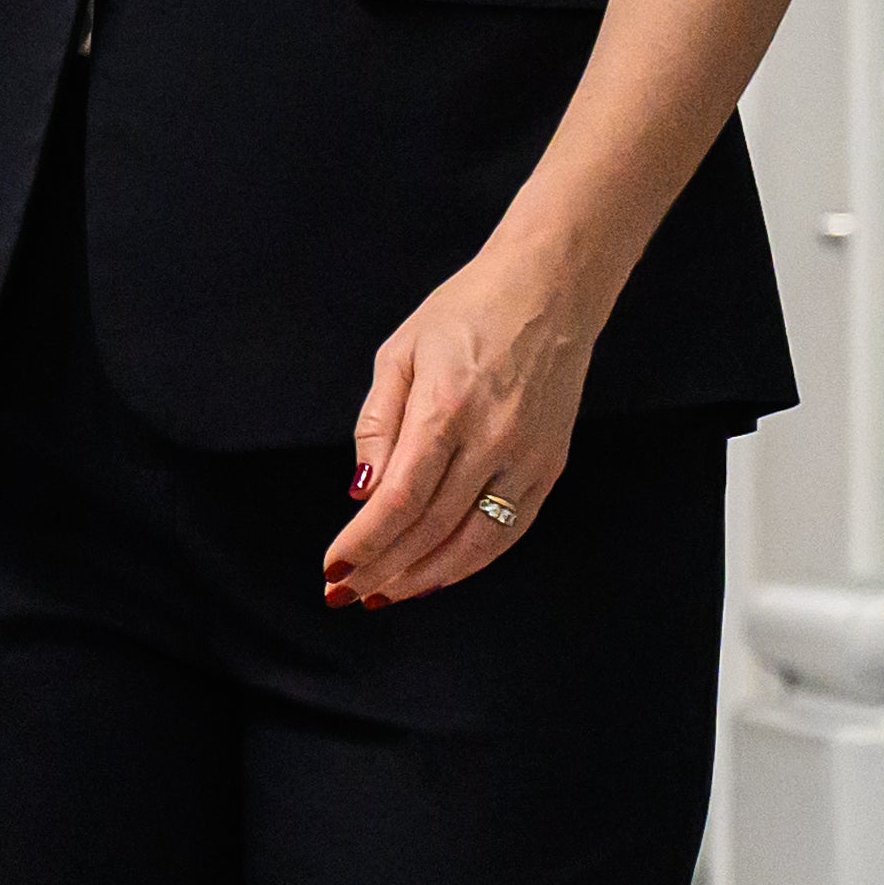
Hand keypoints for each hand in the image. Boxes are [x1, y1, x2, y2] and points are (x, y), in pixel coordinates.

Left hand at [330, 236, 602, 603]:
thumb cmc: (465, 313)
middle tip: (346, 591)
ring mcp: (528, 457)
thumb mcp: (399, 353)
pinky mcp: (550, 466)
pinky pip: (509, 532)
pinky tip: (436, 575)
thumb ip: (376, 425)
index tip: (333, 567)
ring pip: (473, 543)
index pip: (399, 500)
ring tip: (384, 594)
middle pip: (430, 529)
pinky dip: (470, 562)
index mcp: (446, 407)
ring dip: (424, 579)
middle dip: (383, 569)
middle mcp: (492, 439)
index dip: (363, 543)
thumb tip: (362, 493)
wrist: (550, 291)